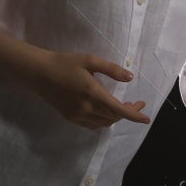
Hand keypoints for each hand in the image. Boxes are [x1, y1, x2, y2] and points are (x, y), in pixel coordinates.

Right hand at [28, 52, 150, 129]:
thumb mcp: (90, 60)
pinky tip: (107, 111)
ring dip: (116, 117)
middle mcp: (85, 108)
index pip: (118, 110)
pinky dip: (103, 120)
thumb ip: (112, 69)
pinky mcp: (69, 117)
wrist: (38, 72)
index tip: (147, 118)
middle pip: (113, 117)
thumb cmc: (65, 63)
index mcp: (92, 93)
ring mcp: (76, 115)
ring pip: (103, 123)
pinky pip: (92, 125)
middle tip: (135, 102)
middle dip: (128, 113)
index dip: (134, 115)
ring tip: (123, 106)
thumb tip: (130, 77)